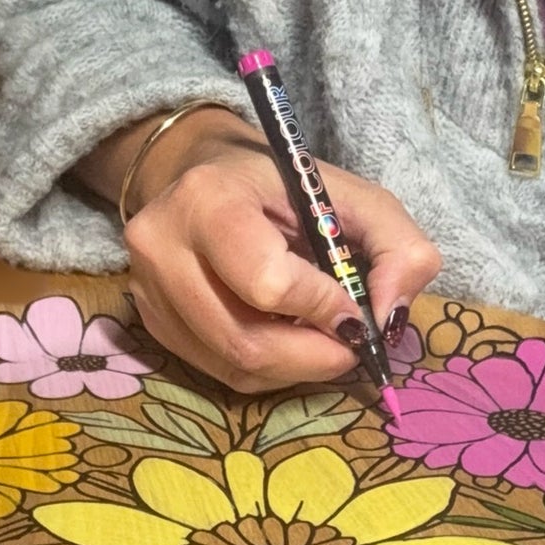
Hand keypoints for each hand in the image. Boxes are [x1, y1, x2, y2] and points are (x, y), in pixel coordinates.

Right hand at [118, 112, 440, 392]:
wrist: (205, 173)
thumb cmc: (285, 185)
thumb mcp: (356, 196)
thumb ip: (399, 248)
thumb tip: (390, 321)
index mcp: (208, 198)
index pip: (268, 283)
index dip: (323, 308)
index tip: (355, 310)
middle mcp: (161, 245)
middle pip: (245, 340)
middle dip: (314, 357)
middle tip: (351, 348)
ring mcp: (146, 289)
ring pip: (232, 365)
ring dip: (294, 368)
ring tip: (322, 341)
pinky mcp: (150, 322)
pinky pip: (217, 371)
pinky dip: (266, 369)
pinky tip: (286, 340)